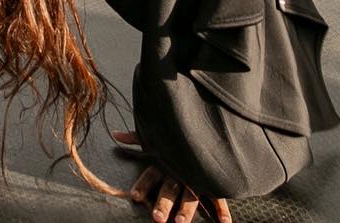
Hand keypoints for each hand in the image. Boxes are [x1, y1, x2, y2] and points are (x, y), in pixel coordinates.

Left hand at [112, 132, 231, 222]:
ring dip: (186, 209)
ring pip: (191, 195)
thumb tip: (115, 135)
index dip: (143, 185)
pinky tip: (224, 222)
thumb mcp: (155, 137)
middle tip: (157, 218)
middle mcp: (179, 170)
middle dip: (163, 203)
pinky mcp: (211, 180)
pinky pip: (218, 195)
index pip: (150, 175)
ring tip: (180, 222)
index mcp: (164, 162)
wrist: (204, 127)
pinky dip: (221, 209)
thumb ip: (137, 138)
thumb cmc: (174, 138)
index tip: (134, 197)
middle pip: (169, 189)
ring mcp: (196, 176)